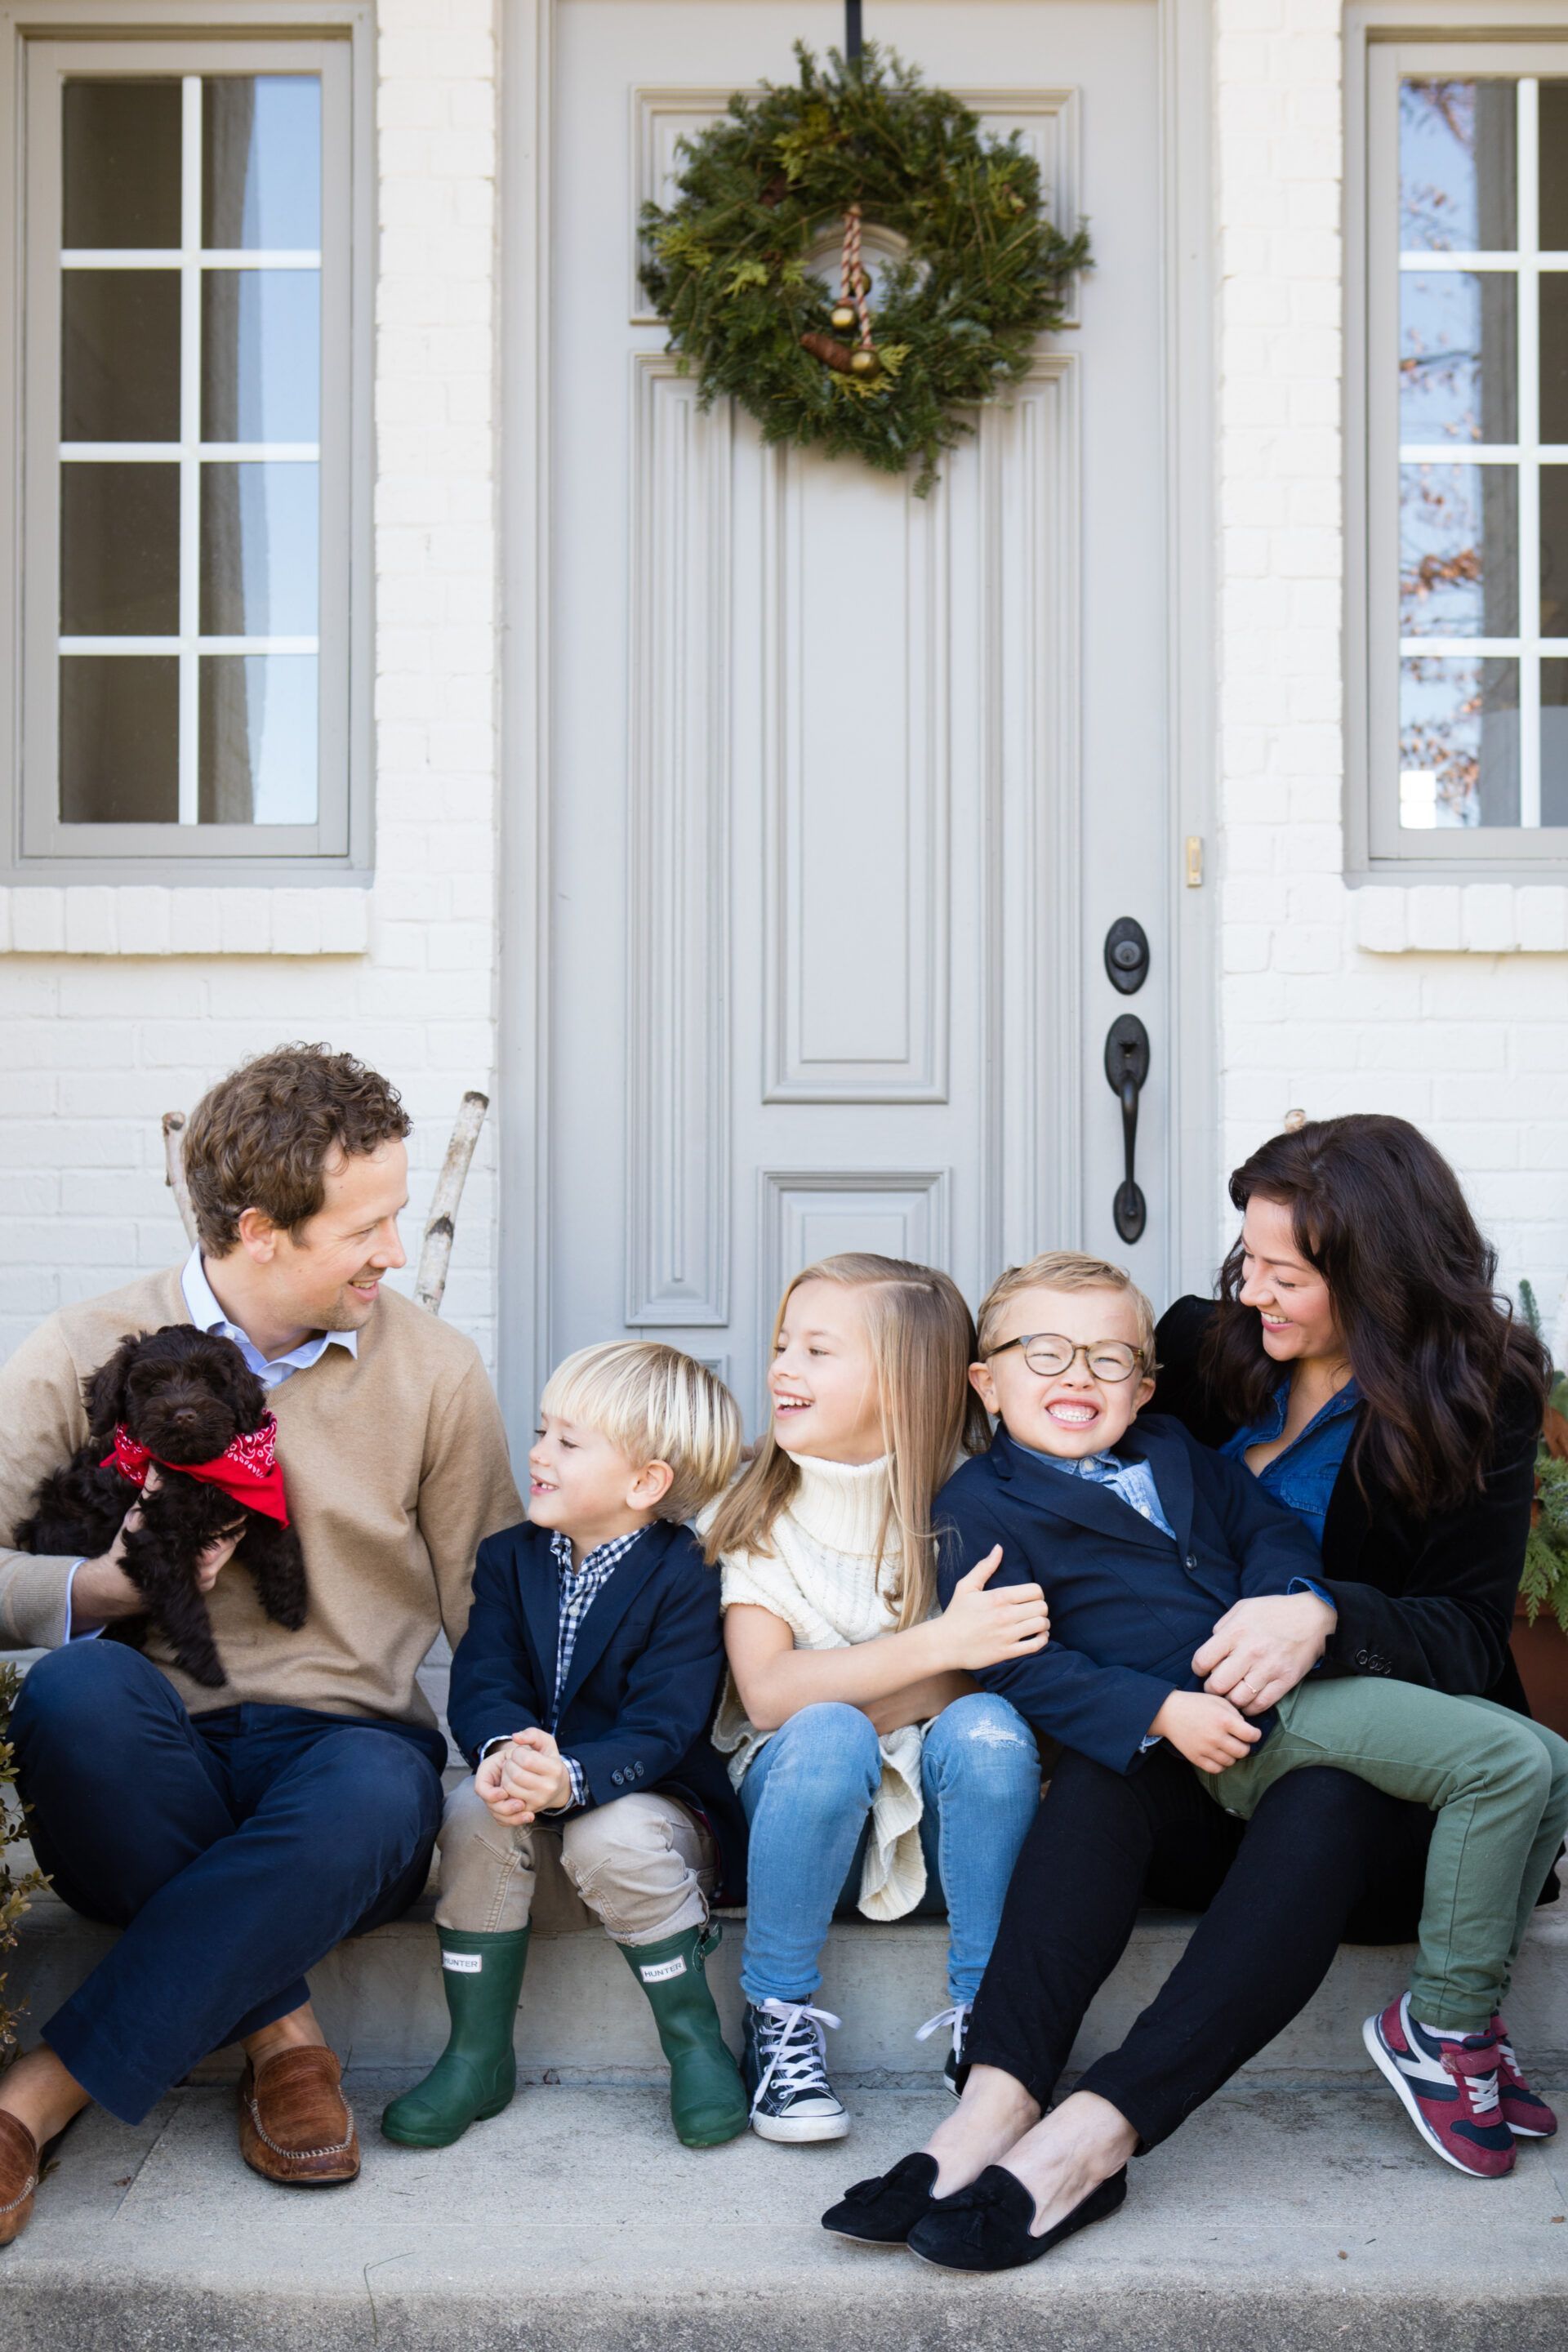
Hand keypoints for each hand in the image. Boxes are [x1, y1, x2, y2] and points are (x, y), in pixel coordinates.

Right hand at [69, 1472, 243, 1630]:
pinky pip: (222, 1564)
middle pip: (231, 1539)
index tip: (237, 1497)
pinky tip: (221, 1536)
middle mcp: (203, 1567)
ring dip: (231, 1536)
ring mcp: (206, 1578)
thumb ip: (152, 1490)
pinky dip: (224, 1550)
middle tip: (240, 1505)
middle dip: (234, 1523)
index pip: (222, 1528)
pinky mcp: (205, 1585)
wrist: (118, 1585)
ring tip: (234, 1518)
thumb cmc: (130, 1549)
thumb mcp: (138, 1517)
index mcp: (191, 1549)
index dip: (230, 1513)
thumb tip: (157, 1462)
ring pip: (229, 1552)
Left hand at [481, 1727, 572, 1824]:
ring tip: (511, 1772)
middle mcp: (548, 1788)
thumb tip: (515, 1737)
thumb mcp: (546, 1743)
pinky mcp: (529, 1810)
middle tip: (512, 1763)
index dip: (517, 1753)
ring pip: (509, 1787)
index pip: (526, 1760)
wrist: (558, 1787)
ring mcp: (539, 1801)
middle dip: (509, 1765)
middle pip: (516, 1775)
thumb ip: (532, 1734)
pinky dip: (505, 1790)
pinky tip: (510, 1783)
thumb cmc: (549, 1761)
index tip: (520, 1753)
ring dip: (504, 1776)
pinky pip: (508, 1800)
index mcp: (555, 1769)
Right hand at [937, 1547, 1049, 1671]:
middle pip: (1042, 1608)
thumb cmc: (956, 1614)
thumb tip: (999, 1548)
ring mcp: (1007, 1635)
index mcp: (998, 1597)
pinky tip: (1038, 1636)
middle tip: (1034, 1611)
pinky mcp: (1006, 1652)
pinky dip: (1042, 1640)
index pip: (1035, 1590)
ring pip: (1041, 1625)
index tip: (1031, 1598)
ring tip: (1036, 1624)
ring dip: (1043, 1624)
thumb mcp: (966, 1586)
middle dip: (1041, 1608)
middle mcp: (1005, 1615)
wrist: (944, 1644)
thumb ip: (985, 1567)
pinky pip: (1036, 1645)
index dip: (1037, 1593)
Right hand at [1150, 1690, 1261, 1772]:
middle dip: (1244, 1746)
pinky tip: (1218, 1755)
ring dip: (1232, 1755)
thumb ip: (1235, 1714)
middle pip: (1243, 1751)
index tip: (1252, 1733)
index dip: (1255, 1735)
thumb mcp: (1218, 1701)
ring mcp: (1205, 1749)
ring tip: (1227, 1747)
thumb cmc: (1196, 1704)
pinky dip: (1221, 1764)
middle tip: (1238, 1740)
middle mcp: (1216, 1736)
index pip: (1251, 1735)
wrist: (1169, 1712)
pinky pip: (1216, 1769)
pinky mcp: (1196, 1758)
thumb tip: (1247, 1730)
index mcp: (1223, 1720)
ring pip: (1231, 1762)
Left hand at [1192, 1592, 1335, 1714]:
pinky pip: (1260, 1705)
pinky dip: (1250, 1707)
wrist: (1312, 1618)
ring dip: (1231, 1699)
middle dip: (1212, 1688)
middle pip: (1217, 1685)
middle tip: (1218, 1683)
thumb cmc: (1274, 1612)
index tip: (1205, 1668)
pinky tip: (1248, 1699)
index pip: (1203, 1661)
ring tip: (1233, 1692)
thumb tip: (1211, 1647)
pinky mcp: (1285, 1681)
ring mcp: (1269, 1668)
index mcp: (1236, 1632)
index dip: (1199, 1668)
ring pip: (1237, 1699)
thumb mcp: (1243, 1608)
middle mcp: (1250, 1652)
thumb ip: (1223, 1627)